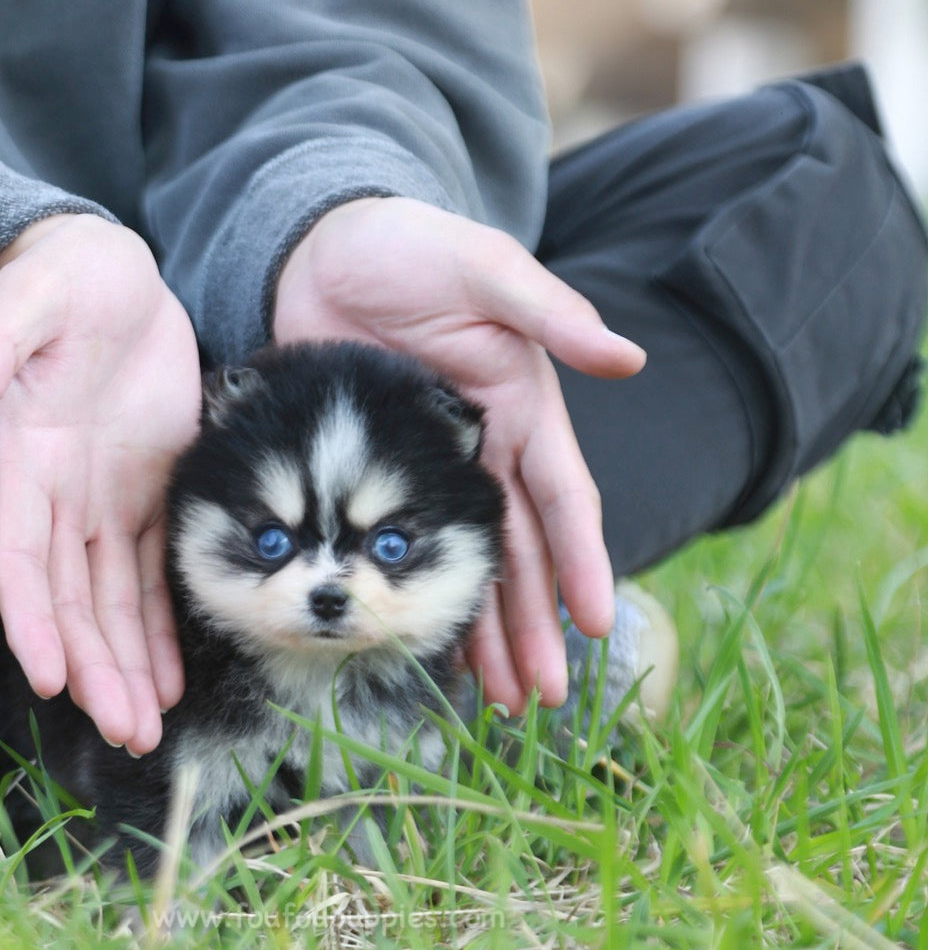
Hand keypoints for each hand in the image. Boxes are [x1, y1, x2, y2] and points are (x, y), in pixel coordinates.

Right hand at [0, 214, 201, 752]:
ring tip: (147, 728)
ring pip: (111, 603)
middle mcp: (59, 497)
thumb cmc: (66, 278)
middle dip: (94, 668)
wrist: (112, 275)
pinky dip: (162, 630)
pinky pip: (153, 577)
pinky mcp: (148, 498)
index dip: (33, 619)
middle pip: (70, 600)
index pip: (19, 557)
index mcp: (24, 460)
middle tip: (124, 732)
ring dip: (127, 667)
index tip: (51, 678)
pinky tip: (172, 680)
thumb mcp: (33, 294)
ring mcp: (103, 504)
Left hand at [271, 197, 645, 711]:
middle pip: (521, 556)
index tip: (596, 625)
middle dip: (535, 628)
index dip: (581, 562)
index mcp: (522, 410)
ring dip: (486, 635)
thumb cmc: (410, 249)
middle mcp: (488, 453)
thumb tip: (628, 358)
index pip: (561, 500)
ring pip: (470, 569)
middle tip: (542, 697)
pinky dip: (422, 602)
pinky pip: (406, 553)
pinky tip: (430, 653)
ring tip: (498, 700)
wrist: (321, 249)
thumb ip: (548, 312)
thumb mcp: (483, 268)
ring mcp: (436, 474)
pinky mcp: (382, 481)